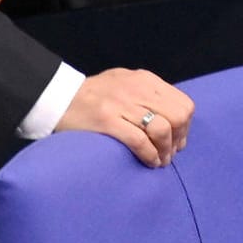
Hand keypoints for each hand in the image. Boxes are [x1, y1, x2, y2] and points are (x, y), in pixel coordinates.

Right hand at [57, 68, 194, 166]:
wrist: (57, 97)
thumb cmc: (93, 95)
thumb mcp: (125, 84)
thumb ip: (148, 96)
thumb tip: (173, 123)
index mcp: (144, 80)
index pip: (183, 103)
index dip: (185, 127)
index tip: (177, 141)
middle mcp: (137, 88)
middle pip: (178, 116)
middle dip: (178, 139)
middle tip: (169, 153)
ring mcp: (122, 104)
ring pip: (162, 129)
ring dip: (165, 150)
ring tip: (159, 160)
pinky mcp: (107, 120)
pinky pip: (140, 141)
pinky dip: (149, 155)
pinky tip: (149, 162)